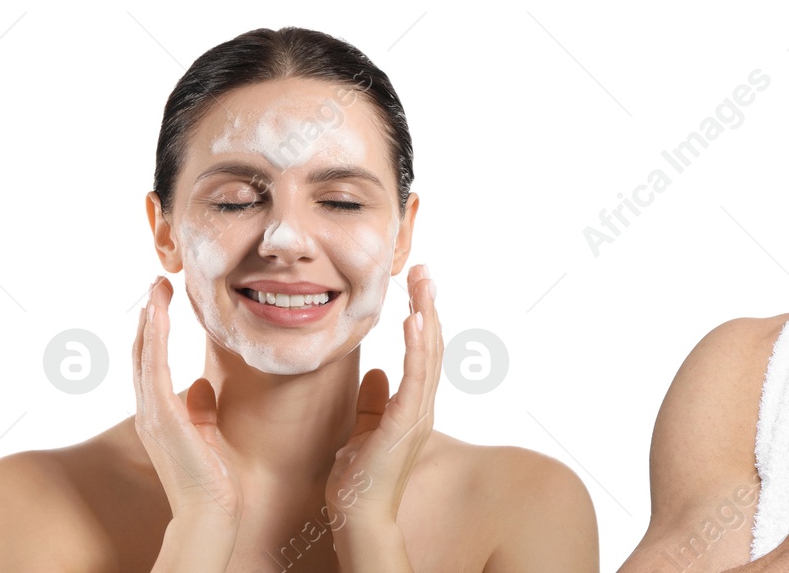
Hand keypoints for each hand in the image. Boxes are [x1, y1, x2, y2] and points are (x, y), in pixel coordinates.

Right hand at [132, 276, 242, 524]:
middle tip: (158, 282)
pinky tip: (160, 314)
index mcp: (159, 412)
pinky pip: (154, 367)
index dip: (156, 330)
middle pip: (143, 351)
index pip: (152, 362)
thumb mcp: (206, 432)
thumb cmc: (211, 476)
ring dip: (151, 317)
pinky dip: (155, 337)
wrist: (210, 509)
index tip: (163, 300)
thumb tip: (200, 385)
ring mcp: (152, 412)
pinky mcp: (162, 416)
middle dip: (150, 315)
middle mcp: (149, 409)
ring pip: (145, 353)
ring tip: (158, 287)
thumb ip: (200, 408)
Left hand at [325, 264, 442, 526]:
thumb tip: (376, 373)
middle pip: (432, 346)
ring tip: (423, 284)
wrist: (357, 516)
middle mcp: (421, 407)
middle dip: (429, 306)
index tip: (417, 287)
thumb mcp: (363, 431)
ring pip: (428, 355)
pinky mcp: (405, 423)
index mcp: (412, 406)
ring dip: (427, 316)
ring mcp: (417, 415)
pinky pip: (415, 378)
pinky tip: (413, 321)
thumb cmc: (357, 480)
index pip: (422, 353)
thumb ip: (372, 402)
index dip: (423, 318)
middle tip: (425, 272)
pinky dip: (416, 347)